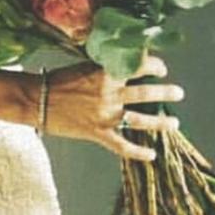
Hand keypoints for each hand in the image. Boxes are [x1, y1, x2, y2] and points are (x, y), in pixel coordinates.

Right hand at [45, 51, 183, 160]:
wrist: (36, 100)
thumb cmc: (58, 80)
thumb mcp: (84, 65)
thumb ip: (106, 65)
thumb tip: (126, 60)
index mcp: (105, 73)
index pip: (138, 67)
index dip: (154, 66)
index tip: (161, 69)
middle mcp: (108, 94)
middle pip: (145, 93)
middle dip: (165, 92)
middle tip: (178, 92)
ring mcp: (104, 115)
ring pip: (140, 120)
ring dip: (160, 123)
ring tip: (174, 123)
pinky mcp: (97, 133)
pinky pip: (121, 145)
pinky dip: (138, 152)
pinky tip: (152, 155)